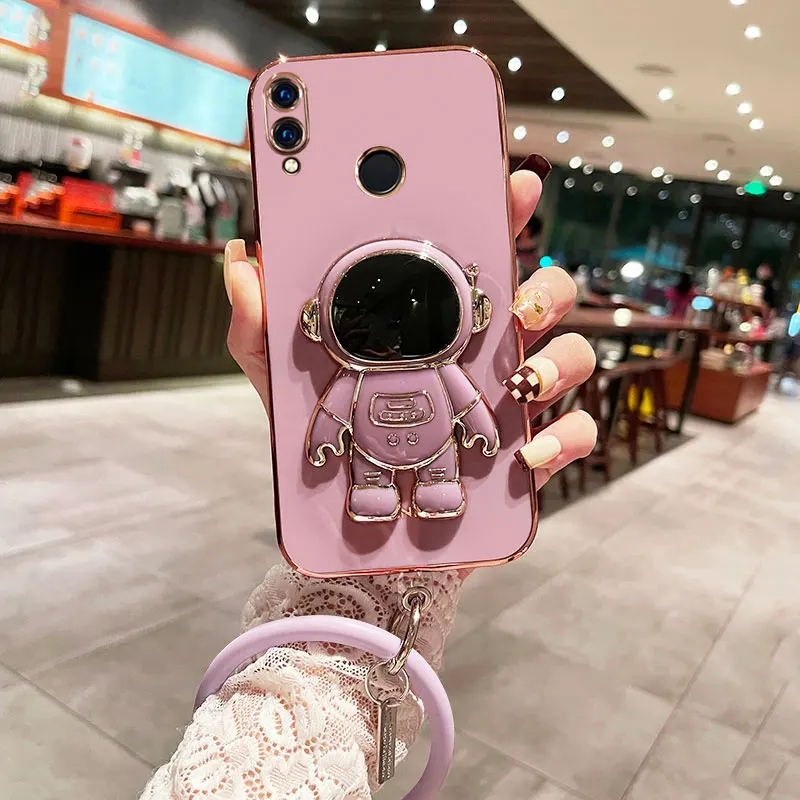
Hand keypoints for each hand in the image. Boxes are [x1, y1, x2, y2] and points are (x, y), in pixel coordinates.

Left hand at [224, 162, 596, 488]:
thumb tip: (242, 256)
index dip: (503, 214)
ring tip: (522, 383)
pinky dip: (560, 439)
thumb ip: (261, 325)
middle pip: (546, 295)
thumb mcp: (285, 380)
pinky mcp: (528, 454)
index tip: (510, 185)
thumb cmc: (329, 447)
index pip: (481, 254)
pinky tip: (527, 453)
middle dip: (548, 286)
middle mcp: (486, 351)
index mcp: (439, 322)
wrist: (358, 528)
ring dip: (558, 361)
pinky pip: (571, 434)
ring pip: (572, 356)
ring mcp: (513, 401)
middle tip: (522, 301)